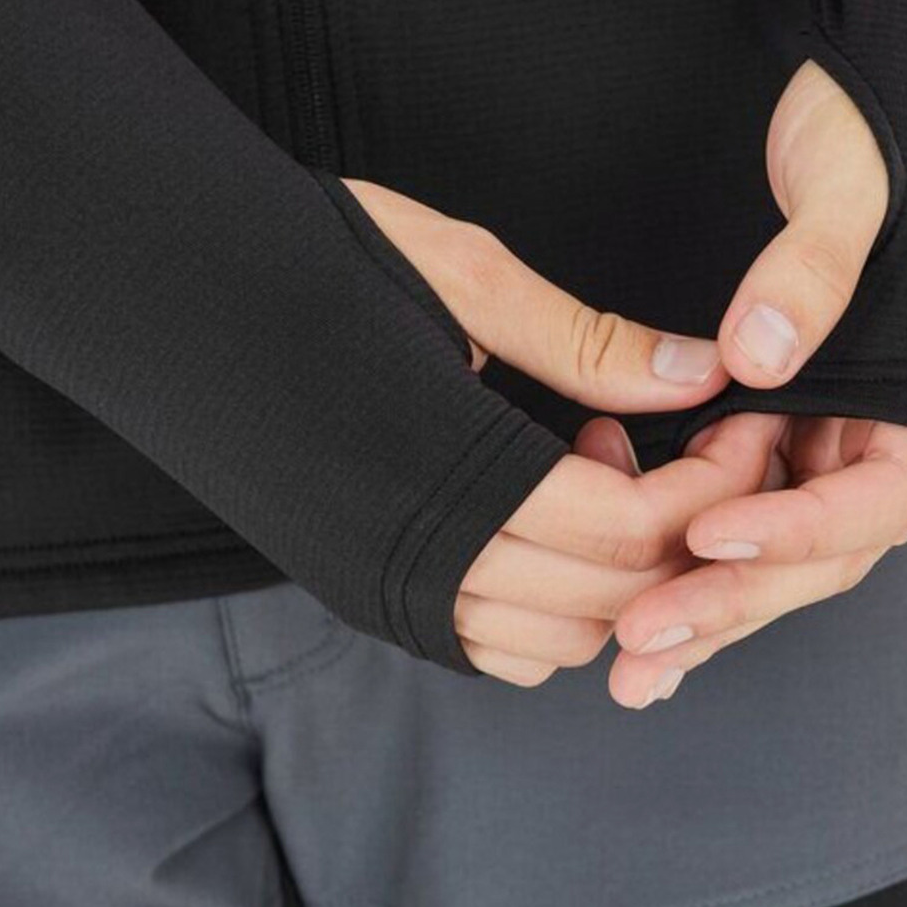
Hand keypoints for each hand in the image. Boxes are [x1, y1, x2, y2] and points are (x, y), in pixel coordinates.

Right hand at [344, 177, 758, 683]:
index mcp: (446, 471)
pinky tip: (556, 514)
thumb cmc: (310, 260)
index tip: (738, 424)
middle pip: (612, 596)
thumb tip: (704, 378)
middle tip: (701, 447)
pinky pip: (501, 647)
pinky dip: (559, 608)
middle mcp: (417, 560)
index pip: (628, 526)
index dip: (709, 481)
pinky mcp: (370, 598)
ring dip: (622, 575)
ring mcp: (389, 592)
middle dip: (685, 531)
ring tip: (605, 465)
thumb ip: (591, 344)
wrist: (168, 293)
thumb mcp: (465, 276)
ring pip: (563, 641)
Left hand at [603, 62, 906, 705]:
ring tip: (628, 665)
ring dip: (707, 605)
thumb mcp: (848, 174)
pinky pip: (742, 509)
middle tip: (642, 645)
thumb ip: (810, 266)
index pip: (881, 500)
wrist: (881, 72)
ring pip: (778, 548)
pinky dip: (692, 558)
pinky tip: (628, 606)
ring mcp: (839, 436)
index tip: (712, 540)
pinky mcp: (785, 427)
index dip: (800, 530)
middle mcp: (891, 430)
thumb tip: (756, 357)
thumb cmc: (879, 116)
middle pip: (823, 551)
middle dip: (734, 601)